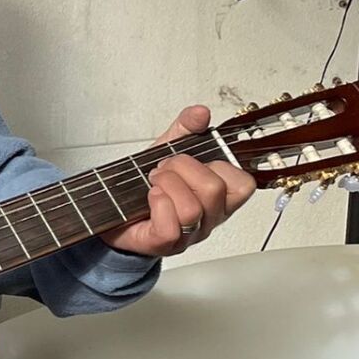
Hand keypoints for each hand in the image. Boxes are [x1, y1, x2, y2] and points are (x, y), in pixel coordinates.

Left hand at [99, 105, 257, 258]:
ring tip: (153, 182)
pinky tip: (150, 197)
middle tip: (163, 169)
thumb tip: (200, 113)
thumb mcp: (168, 148)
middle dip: (182, 169)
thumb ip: (185, 128)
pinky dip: (158, 204)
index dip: (218, 165)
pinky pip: (172, 227)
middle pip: (213, 190)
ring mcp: (189, 235)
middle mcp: (210, 218)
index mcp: (220, 196)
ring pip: (192, 209)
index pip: (243, 184)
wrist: (115, 210)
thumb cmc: (146, 185)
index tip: (192, 160)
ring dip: (167, 186)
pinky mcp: (165, 245)